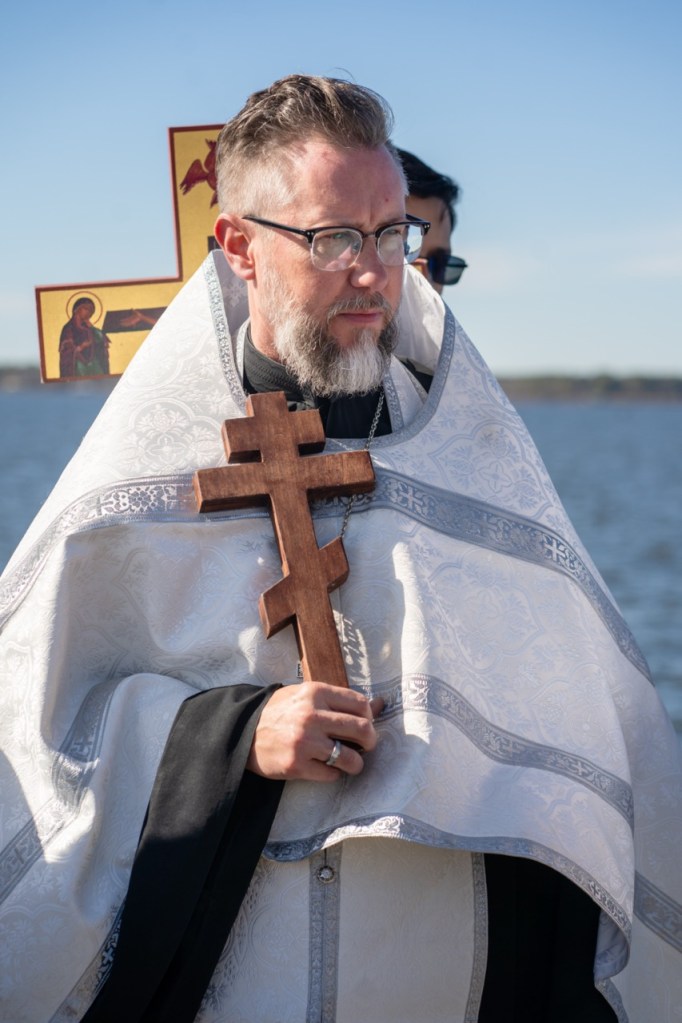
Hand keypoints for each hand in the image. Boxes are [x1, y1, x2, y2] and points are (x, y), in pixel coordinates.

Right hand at [246, 681, 383, 781]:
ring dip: (356, 763)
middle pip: (362, 729)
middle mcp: (311, 715)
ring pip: (351, 758)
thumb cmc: (280, 711)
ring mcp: (305, 742)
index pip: (360, 704)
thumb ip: (341, 700)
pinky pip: (332, 775)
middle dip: (370, 741)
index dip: (369, 716)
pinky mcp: (297, 765)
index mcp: (316, 692)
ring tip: (351, 762)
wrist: (243, 731)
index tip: (364, 724)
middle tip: (366, 746)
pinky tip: (327, 768)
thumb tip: (381, 704)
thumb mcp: (307, 696)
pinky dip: (335, 774)